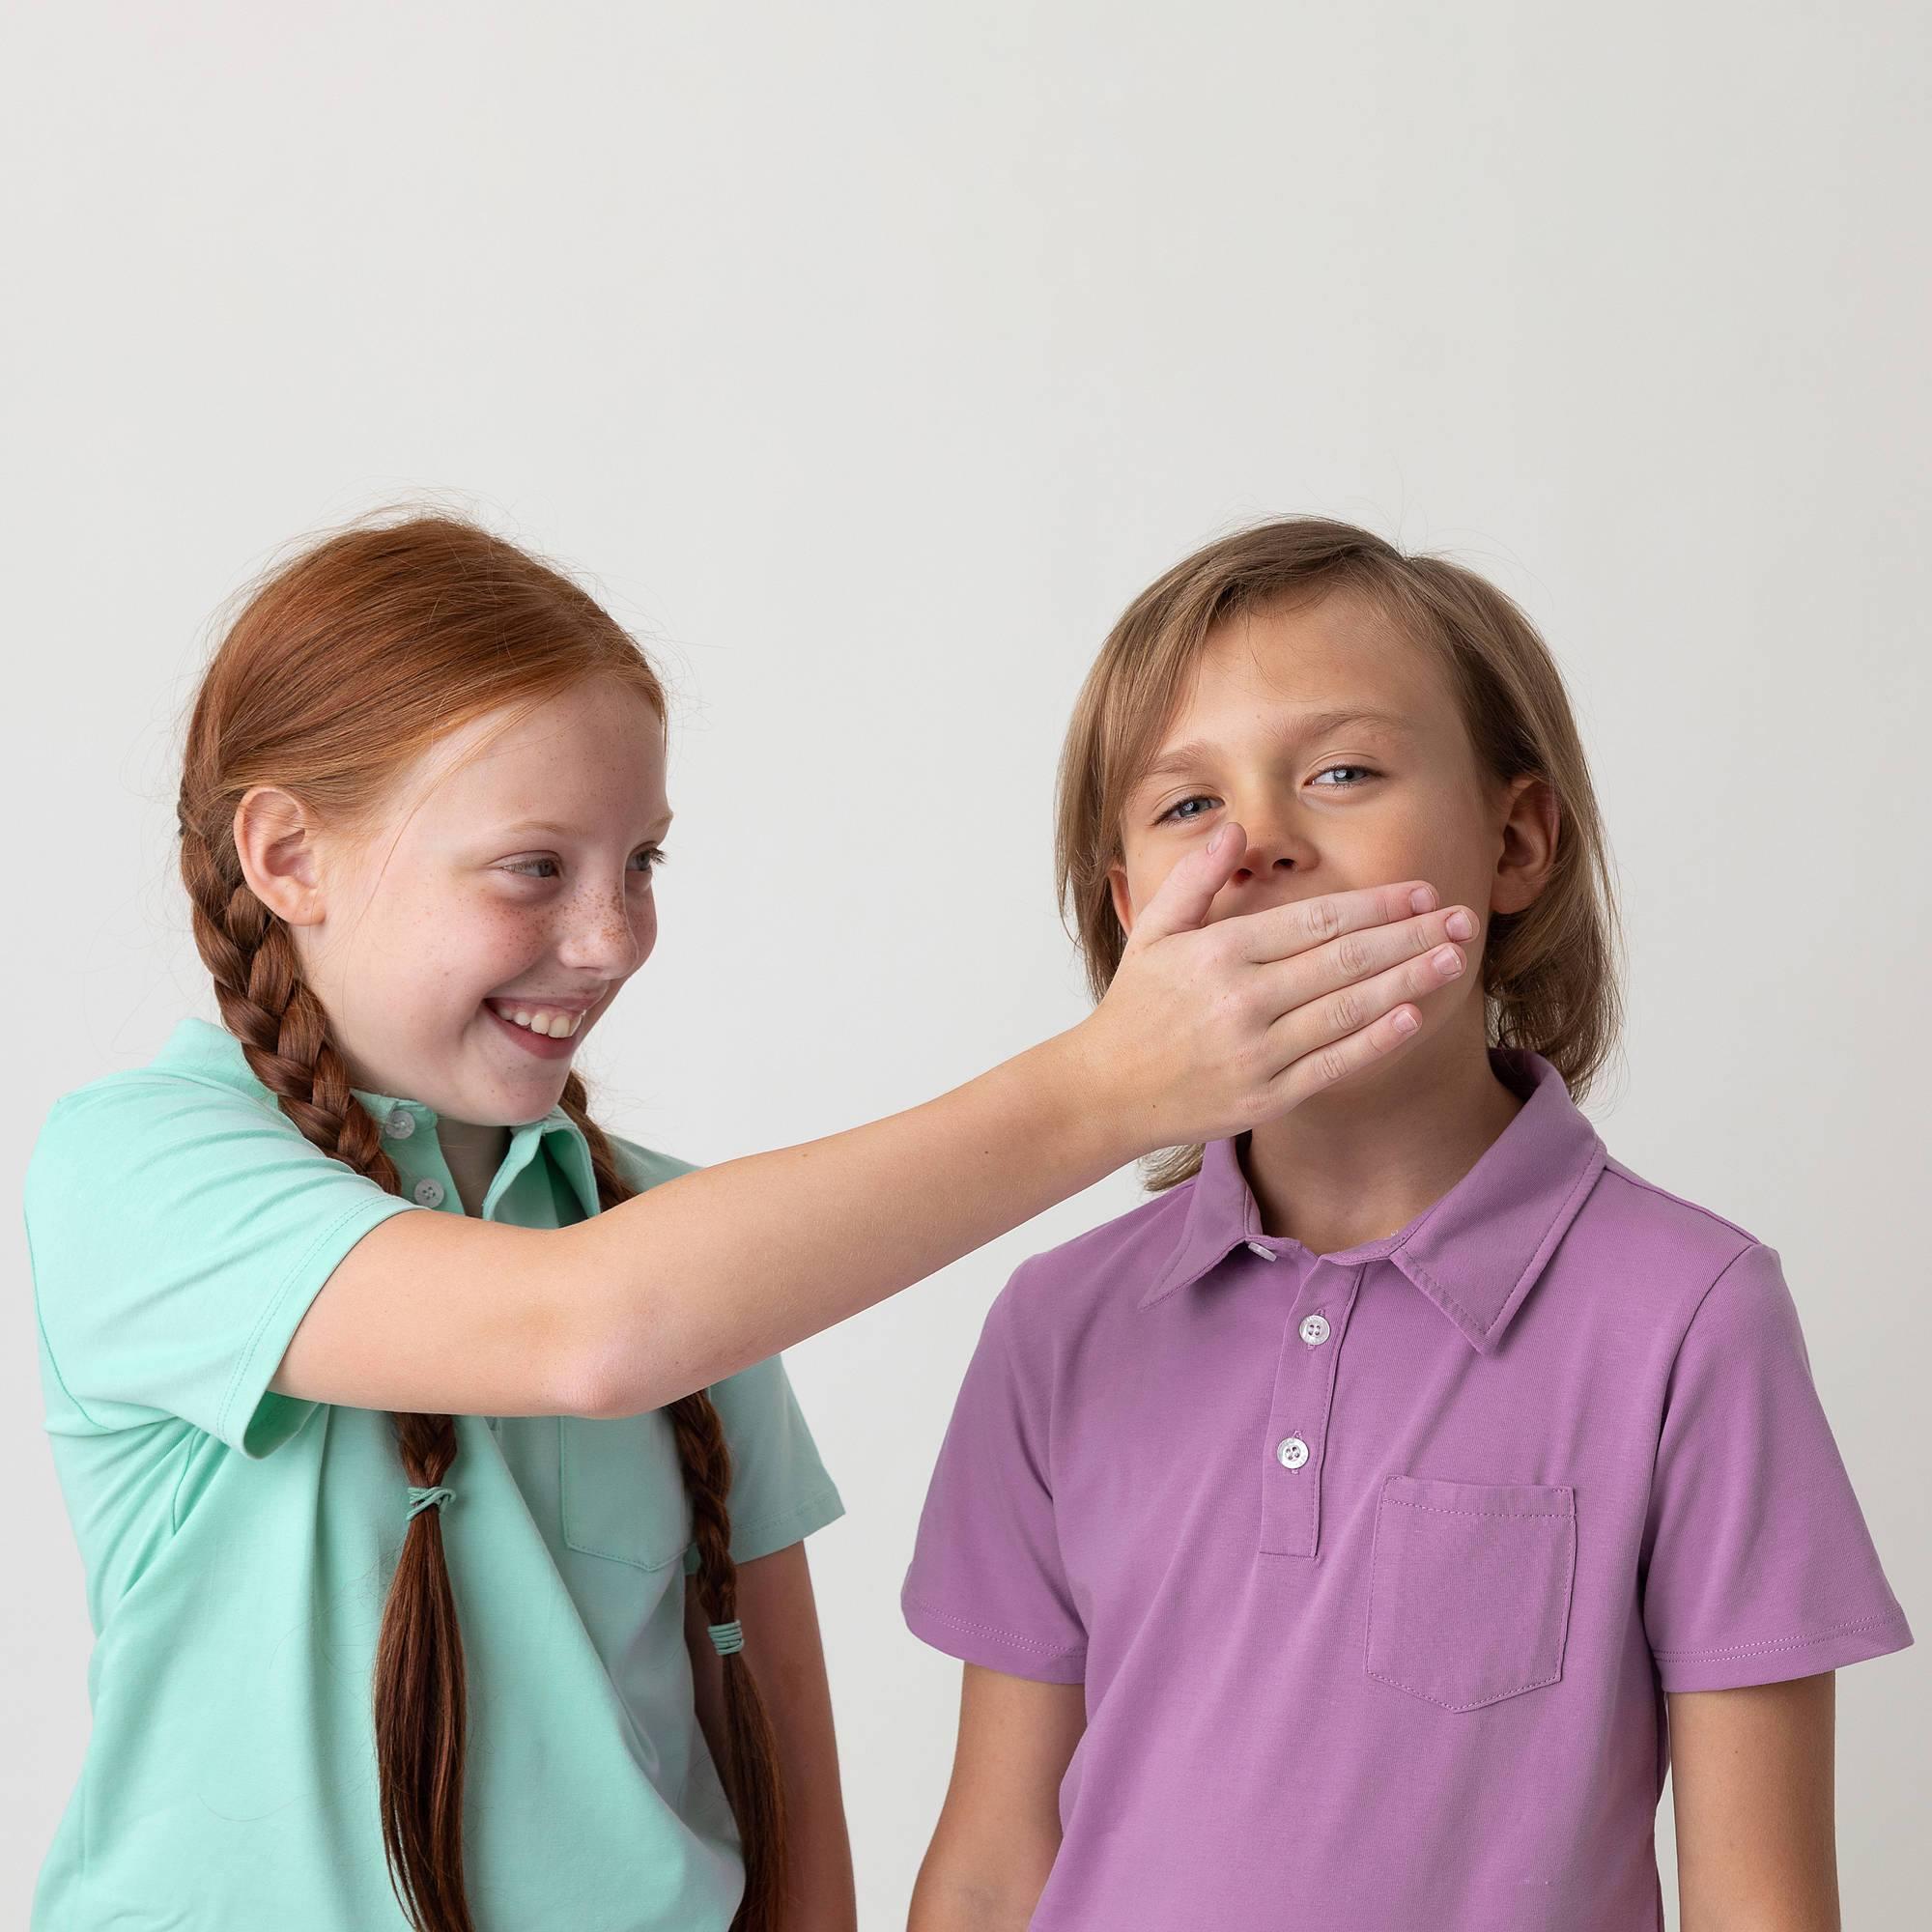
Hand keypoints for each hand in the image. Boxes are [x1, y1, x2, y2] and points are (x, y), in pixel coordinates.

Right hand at [1074, 821, 1476, 1152]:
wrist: (1106, 1090)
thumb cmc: (1137, 1006)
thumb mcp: (1154, 930)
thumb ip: (1197, 878)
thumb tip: (1237, 829)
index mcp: (1220, 952)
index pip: (1316, 920)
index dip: (1377, 904)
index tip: (1423, 893)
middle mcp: (1242, 999)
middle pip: (1344, 960)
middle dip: (1410, 937)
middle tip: (1462, 920)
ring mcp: (1256, 1051)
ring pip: (1347, 1010)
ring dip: (1407, 981)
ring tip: (1453, 960)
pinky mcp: (1265, 1097)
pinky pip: (1333, 1064)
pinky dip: (1376, 1040)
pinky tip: (1413, 1016)